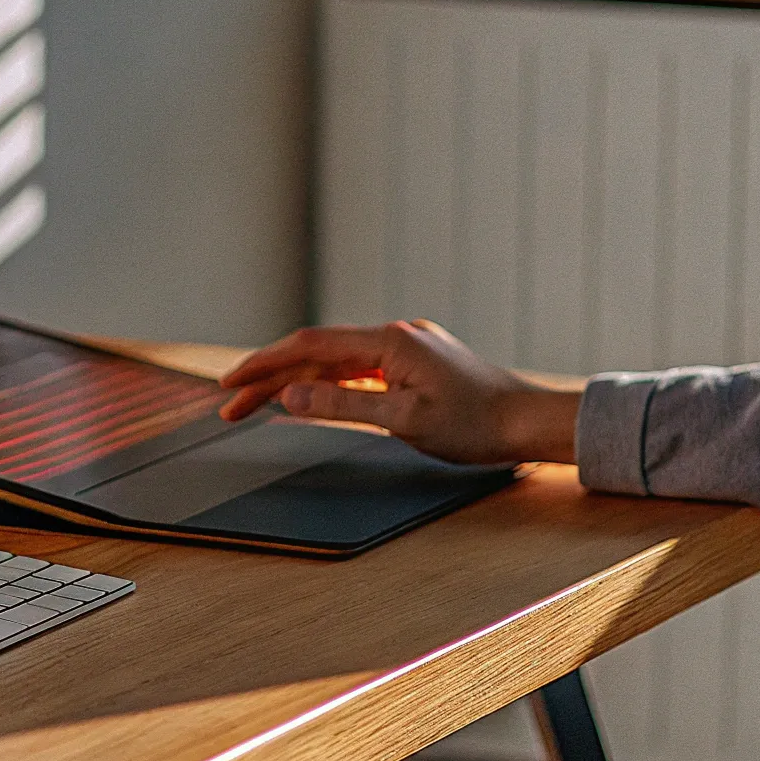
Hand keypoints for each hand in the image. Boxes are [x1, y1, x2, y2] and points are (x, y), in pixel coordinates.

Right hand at [218, 320, 579, 464]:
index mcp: (390, 342)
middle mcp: (394, 336)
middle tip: (230, 405)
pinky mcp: (414, 363)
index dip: (264, 364)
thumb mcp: (404, 421)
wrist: (530, 422)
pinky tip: (308, 399)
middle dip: (269, 378)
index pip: (309, 346)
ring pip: (334, 363)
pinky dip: (324, 384)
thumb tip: (290, 396)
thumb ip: (342, 405)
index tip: (229, 383)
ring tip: (257, 407)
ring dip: (294, 383)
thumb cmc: (476, 425)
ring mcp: (405, 348)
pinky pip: (356, 370)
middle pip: (316, 353)